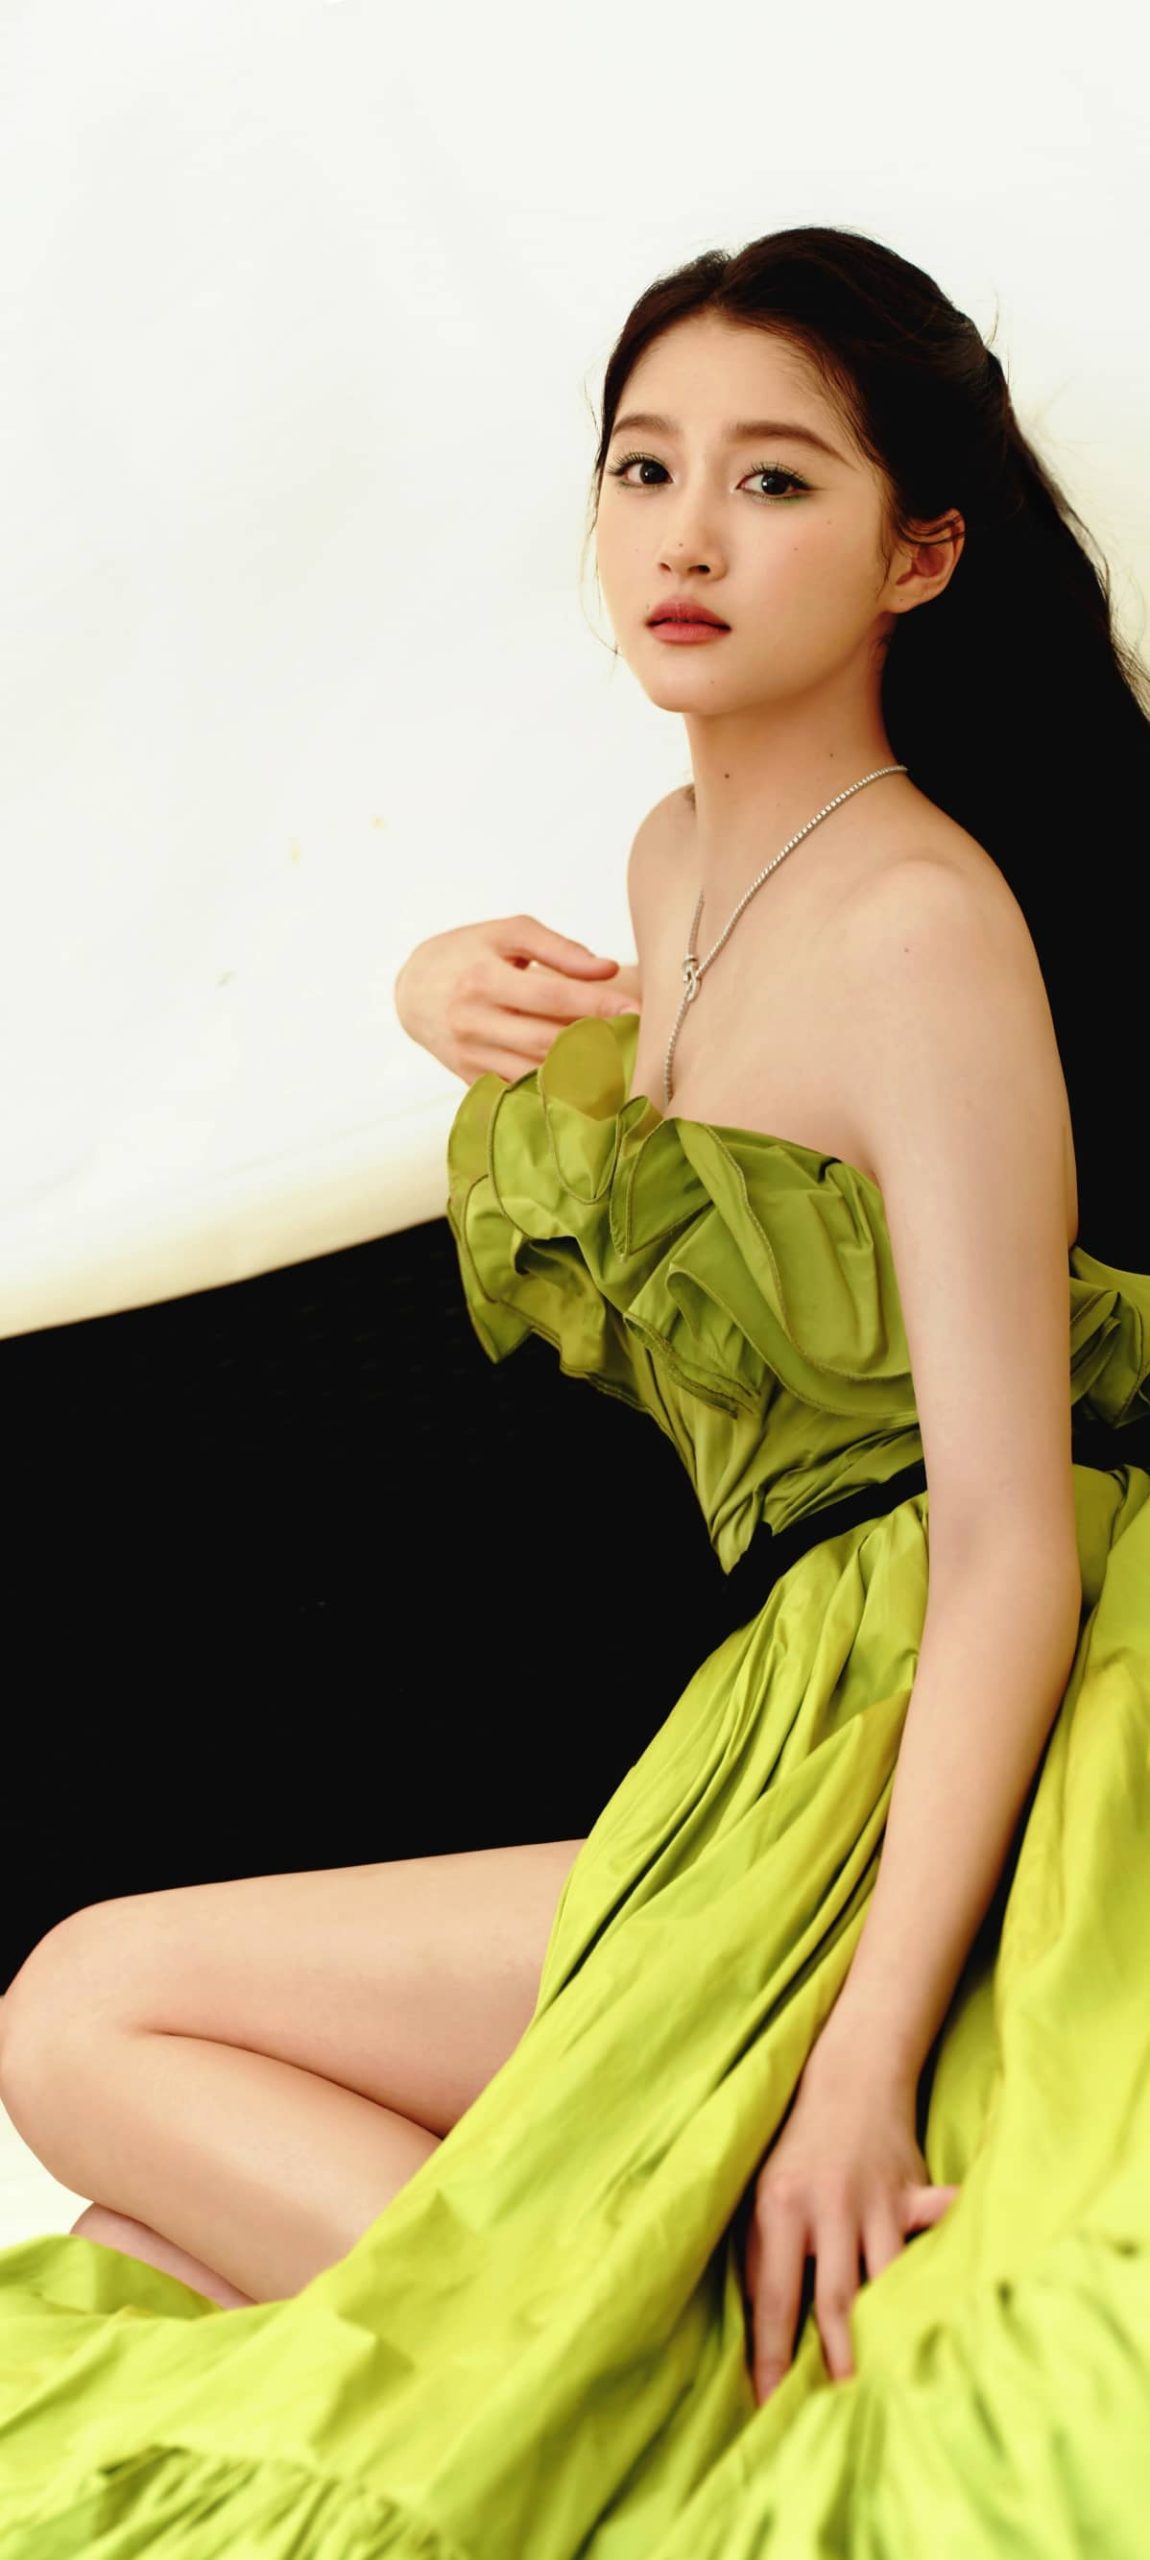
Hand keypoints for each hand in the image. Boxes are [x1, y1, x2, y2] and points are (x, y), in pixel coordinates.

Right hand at [394, 914, 639, 1085]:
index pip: (552, 997)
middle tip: (637, 1040)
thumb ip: (558, 948)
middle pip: (548, 1040)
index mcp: (483, 979)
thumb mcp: (506, 934)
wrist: (412, 990)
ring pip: (537, 1073)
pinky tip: (587, 1083)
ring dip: (582, 1072)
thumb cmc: (467, 954)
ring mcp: (471, 1056)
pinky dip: (555, 1090)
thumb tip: (605, 969)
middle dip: (597, 1042)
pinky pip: (521, 1090)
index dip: (598, 1005)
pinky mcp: (472, 1080)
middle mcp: (474, 1022)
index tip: (636, 1011)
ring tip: (620, 1061)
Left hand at [742, 2037, 957, 2404]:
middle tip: (842, 2407)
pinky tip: (963, 2290)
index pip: (774, 2299)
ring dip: (891, 2326)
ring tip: (896, 2375)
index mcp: (779, 2209)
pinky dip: (952, 2248)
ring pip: (886, 2276)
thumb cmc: (792, 2148)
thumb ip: (762, 2261)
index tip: (769, 2405)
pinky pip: (937, 2223)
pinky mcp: (913, 2191)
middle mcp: (827, 2207)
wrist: (847, 2076)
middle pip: (837, 2297)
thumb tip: (762, 2335)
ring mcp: (875, 2200)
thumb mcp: (759, 2197)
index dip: (772, 2357)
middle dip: (840, 2357)